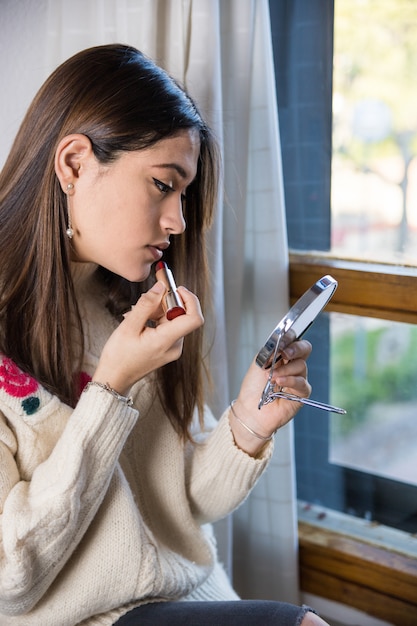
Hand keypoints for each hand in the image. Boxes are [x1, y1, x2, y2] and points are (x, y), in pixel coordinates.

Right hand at [92, 281, 203, 394]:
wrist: (115, 378)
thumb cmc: (118, 356)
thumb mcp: (128, 327)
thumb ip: (146, 305)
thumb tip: (161, 287)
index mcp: (166, 341)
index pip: (194, 318)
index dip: (189, 299)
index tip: (176, 288)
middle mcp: (175, 346)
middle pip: (182, 315)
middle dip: (166, 302)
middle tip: (148, 296)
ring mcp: (172, 348)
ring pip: (174, 319)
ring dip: (158, 310)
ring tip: (137, 314)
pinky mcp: (168, 348)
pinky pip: (168, 327)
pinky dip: (156, 319)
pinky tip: (141, 321)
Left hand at [230, 339, 311, 455]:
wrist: (251, 409)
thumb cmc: (253, 387)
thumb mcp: (259, 362)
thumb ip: (270, 351)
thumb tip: (280, 341)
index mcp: (282, 355)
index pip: (293, 340)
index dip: (290, 338)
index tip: (281, 341)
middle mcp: (292, 364)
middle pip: (304, 349)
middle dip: (295, 349)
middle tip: (285, 354)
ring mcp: (298, 377)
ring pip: (301, 365)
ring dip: (285, 369)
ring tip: (272, 377)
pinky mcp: (301, 392)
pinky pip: (302, 382)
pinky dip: (290, 380)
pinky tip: (280, 382)